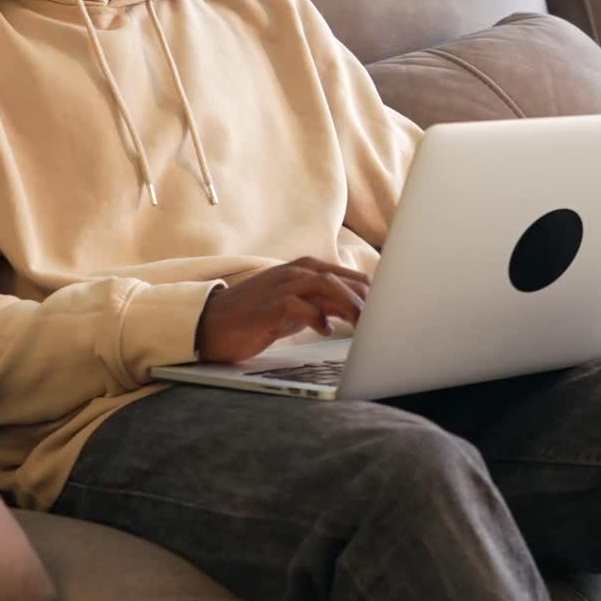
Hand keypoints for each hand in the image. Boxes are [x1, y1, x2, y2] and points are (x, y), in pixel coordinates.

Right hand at [195, 257, 370, 362]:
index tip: (389, 307)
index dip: (368, 290)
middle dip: (364, 297)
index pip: (344, 275)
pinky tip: (325, 330)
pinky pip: (298, 306)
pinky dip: (316, 317)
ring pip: (324, 285)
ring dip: (347, 304)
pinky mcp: (269, 306)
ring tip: (363, 324)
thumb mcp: (296, 308)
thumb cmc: (256, 316)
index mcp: (303, 270)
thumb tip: (355, 312)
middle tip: (384, 318)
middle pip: (339, 278)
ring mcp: (280, 287)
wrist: (211, 323)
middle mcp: (294, 273)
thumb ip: (324, 306)